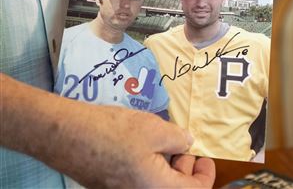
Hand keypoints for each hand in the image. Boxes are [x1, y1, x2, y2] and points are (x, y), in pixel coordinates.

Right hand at [1, 73, 214, 187]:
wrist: (69, 134)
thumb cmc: (115, 131)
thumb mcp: (154, 129)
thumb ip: (178, 138)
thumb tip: (188, 143)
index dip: (205, 176)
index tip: (206, 159)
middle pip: (172, 186)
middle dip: (183, 165)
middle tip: (180, 143)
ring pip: (154, 180)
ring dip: (164, 162)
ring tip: (160, 138)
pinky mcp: (108, 183)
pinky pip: (137, 176)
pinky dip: (147, 163)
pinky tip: (141, 142)